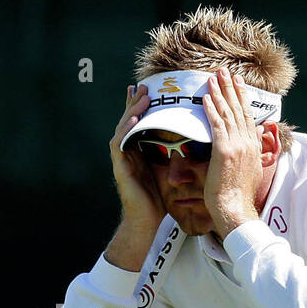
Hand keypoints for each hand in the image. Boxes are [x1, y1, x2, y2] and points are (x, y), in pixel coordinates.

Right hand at [109, 83, 164, 232]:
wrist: (146, 221)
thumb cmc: (157, 199)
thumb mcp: (165, 169)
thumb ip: (168, 153)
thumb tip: (186, 138)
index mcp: (137, 151)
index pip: (137, 123)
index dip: (139, 106)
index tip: (146, 89)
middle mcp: (127, 153)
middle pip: (127, 121)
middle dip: (134, 103)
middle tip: (142, 86)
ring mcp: (121, 160)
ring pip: (122, 128)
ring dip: (130, 112)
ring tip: (139, 97)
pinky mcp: (120, 168)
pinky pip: (119, 144)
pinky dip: (126, 131)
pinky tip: (133, 120)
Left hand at [202, 68, 263, 237]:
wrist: (235, 209)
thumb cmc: (239, 196)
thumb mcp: (251, 171)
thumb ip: (250, 154)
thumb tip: (254, 141)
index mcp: (253, 146)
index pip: (247, 116)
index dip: (242, 97)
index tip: (237, 83)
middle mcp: (248, 142)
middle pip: (239, 109)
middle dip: (231, 88)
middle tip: (224, 71)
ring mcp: (237, 145)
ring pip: (228, 113)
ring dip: (220, 92)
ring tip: (213, 76)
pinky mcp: (224, 151)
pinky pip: (216, 125)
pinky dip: (211, 109)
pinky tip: (205, 98)